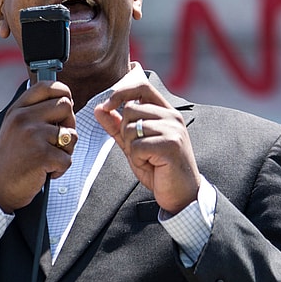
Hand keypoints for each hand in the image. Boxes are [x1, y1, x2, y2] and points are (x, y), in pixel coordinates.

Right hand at [0, 80, 77, 212]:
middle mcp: (23, 118)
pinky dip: (60, 169)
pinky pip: (68, 158)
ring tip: (47, 159)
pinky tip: (44, 172)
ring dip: (66, 150)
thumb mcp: (14, 128)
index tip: (65, 103)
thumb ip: (33, 113)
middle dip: (69, 124)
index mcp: (17, 109)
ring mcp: (32, 135)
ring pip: (71, 134)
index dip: (63, 92)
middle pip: (66, 106)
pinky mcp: (42, 154)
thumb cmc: (9, 162)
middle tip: (57, 141)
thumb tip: (64, 101)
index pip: (47, 86)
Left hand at [94, 76, 199, 214]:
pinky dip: (138, 159)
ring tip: (148, 158)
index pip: (142, 87)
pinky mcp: (171, 145)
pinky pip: (137, 146)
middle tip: (139, 150)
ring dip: (132, 148)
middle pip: (130, 110)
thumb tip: (99, 109)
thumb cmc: (159, 169)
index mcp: (166, 112)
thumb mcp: (134, 144)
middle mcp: (172, 116)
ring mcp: (173, 129)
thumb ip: (118, 126)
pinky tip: (152, 165)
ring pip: (131, 129)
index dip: (121, 92)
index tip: (107, 105)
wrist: (181, 194)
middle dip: (125, 132)